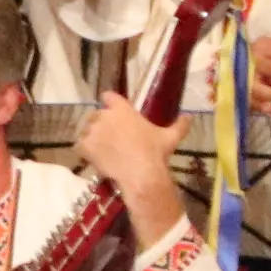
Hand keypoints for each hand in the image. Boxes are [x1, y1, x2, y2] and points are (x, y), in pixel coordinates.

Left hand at [71, 92, 190, 242]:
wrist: (140, 173)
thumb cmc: (155, 152)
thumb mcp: (171, 137)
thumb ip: (180, 124)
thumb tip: (190, 116)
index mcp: (122, 109)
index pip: (109, 97)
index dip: (109, 101)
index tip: (111, 106)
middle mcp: (104, 117)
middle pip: (96, 115)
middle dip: (101, 123)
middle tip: (110, 135)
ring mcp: (92, 131)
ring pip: (87, 130)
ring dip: (92, 136)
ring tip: (102, 147)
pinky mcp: (85, 146)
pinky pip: (79, 145)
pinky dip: (84, 150)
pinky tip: (93, 156)